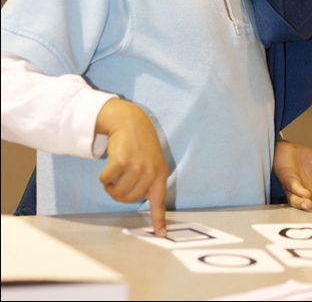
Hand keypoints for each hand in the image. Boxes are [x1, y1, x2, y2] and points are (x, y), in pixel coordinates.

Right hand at [95, 99, 167, 235]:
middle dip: (120, 194)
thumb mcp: (153, 160)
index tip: (161, 235)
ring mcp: (136, 167)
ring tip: (115, 173)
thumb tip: (146, 199)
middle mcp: (150, 172)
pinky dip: (104, 178)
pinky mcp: (120, 162)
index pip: (160, 201)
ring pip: (117, 193)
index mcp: (160, 174)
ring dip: (110, 187)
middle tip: (120, 180)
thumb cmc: (140, 142)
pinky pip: (106, 181)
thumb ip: (151, 179)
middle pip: (129, 199)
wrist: (129, 121)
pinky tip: (109, 167)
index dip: (159, 220)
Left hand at [273, 139, 311, 209]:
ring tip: (309, 204)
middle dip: (310, 212)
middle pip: (306, 207)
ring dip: (302, 203)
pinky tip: (304, 193)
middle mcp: (303, 195)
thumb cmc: (307, 162)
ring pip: (296, 200)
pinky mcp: (287, 179)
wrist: (290, 150)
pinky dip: (298, 190)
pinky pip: (292, 186)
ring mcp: (294, 189)